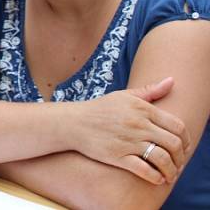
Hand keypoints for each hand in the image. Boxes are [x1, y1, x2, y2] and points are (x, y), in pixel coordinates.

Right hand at [72, 77, 190, 184]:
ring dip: (172, 170)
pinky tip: (157, 178)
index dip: (186, 139)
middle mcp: (138, 125)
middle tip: (178, 162)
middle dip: (181, 157)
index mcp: (142, 109)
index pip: (178, 126)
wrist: (73, 122)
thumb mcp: (124, 95)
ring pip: (163, 159)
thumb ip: (150, 90)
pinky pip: (145, 170)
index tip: (184, 147)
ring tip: (170, 174)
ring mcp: (128, 141)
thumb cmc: (100, 109)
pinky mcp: (117, 156)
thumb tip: (172, 80)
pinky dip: (156, 177)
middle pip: (174, 144)